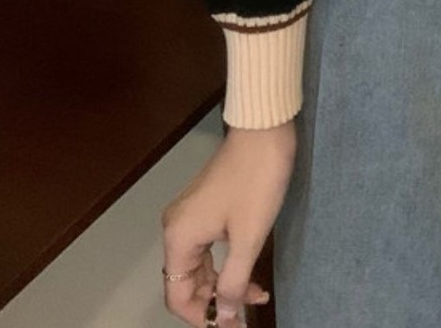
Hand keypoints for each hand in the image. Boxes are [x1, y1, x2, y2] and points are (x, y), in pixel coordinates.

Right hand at [161, 120, 296, 324]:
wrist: (264, 131)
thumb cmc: (256, 181)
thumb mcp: (248, 237)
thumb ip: (233, 282)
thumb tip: (222, 317)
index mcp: (179, 237)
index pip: (176, 294)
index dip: (200, 316)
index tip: (229, 325)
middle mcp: (177, 227)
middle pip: (187, 281)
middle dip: (216, 300)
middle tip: (246, 314)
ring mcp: (191, 214)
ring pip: (202, 264)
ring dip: (225, 282)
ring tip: (255, 294)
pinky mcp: (206, 205)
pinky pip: (210, 246)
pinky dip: (228, 261)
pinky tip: (249, 271)